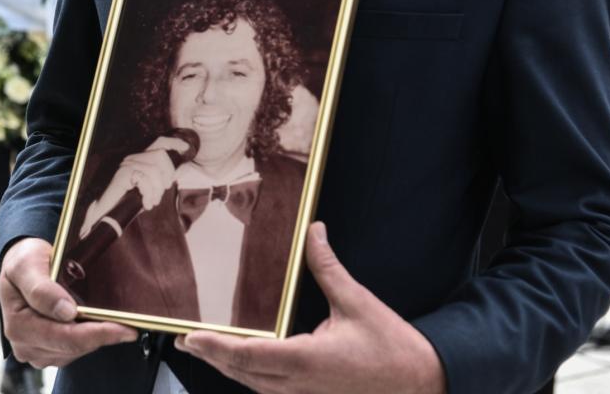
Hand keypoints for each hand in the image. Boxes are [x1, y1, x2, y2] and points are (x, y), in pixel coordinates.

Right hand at [0, 237, 137, 367]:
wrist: (21, 266)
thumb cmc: (23, 262)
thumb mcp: (26, 265)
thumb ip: (41, 288)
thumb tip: (65, 311)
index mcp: (18, 325)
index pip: (64, 336)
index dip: (96, 334)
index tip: (123, 327)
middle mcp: (25, 344)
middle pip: (73, 347)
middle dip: (104, 337)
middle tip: (132, 328)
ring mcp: (37, 350)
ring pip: (76, 351)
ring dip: (97, 337)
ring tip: (118, 322)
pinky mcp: (48, 351)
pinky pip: (75, 350)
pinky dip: (90, 337)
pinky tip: (99, 324)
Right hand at [81, 136, 190, 234]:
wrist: (109, 213)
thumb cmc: (130, 202)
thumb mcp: (150, 188)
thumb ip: (162, 178)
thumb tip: (180, 169)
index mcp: (141, 158)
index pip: (159, 143)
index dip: (174, 142)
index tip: (186, 148)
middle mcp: (134, 158)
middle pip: (161, 155)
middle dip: (167, 175)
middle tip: (160, 193)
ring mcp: (128, 165)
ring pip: (155, 170)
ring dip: (157, 190)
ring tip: (152, 201)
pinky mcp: (123, 174)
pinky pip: (144, 179)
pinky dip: (148, 194)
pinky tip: (146, 203)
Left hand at [175, 222, 445, 393]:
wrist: (422, 383)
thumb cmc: (392, 348)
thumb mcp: (357, 302)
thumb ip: (328, 267)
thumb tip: (313, 232)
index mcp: (308, 360)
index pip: (249, 356)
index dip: (216, 348)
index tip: (191, 337)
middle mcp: (300, 385)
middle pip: (243, 375)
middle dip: (213, 358)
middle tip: (188, 339)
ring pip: (255, 387)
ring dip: (229, 369)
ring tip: (208, 350)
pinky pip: (272, 392)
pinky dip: (252, 378)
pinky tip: (246, 365)